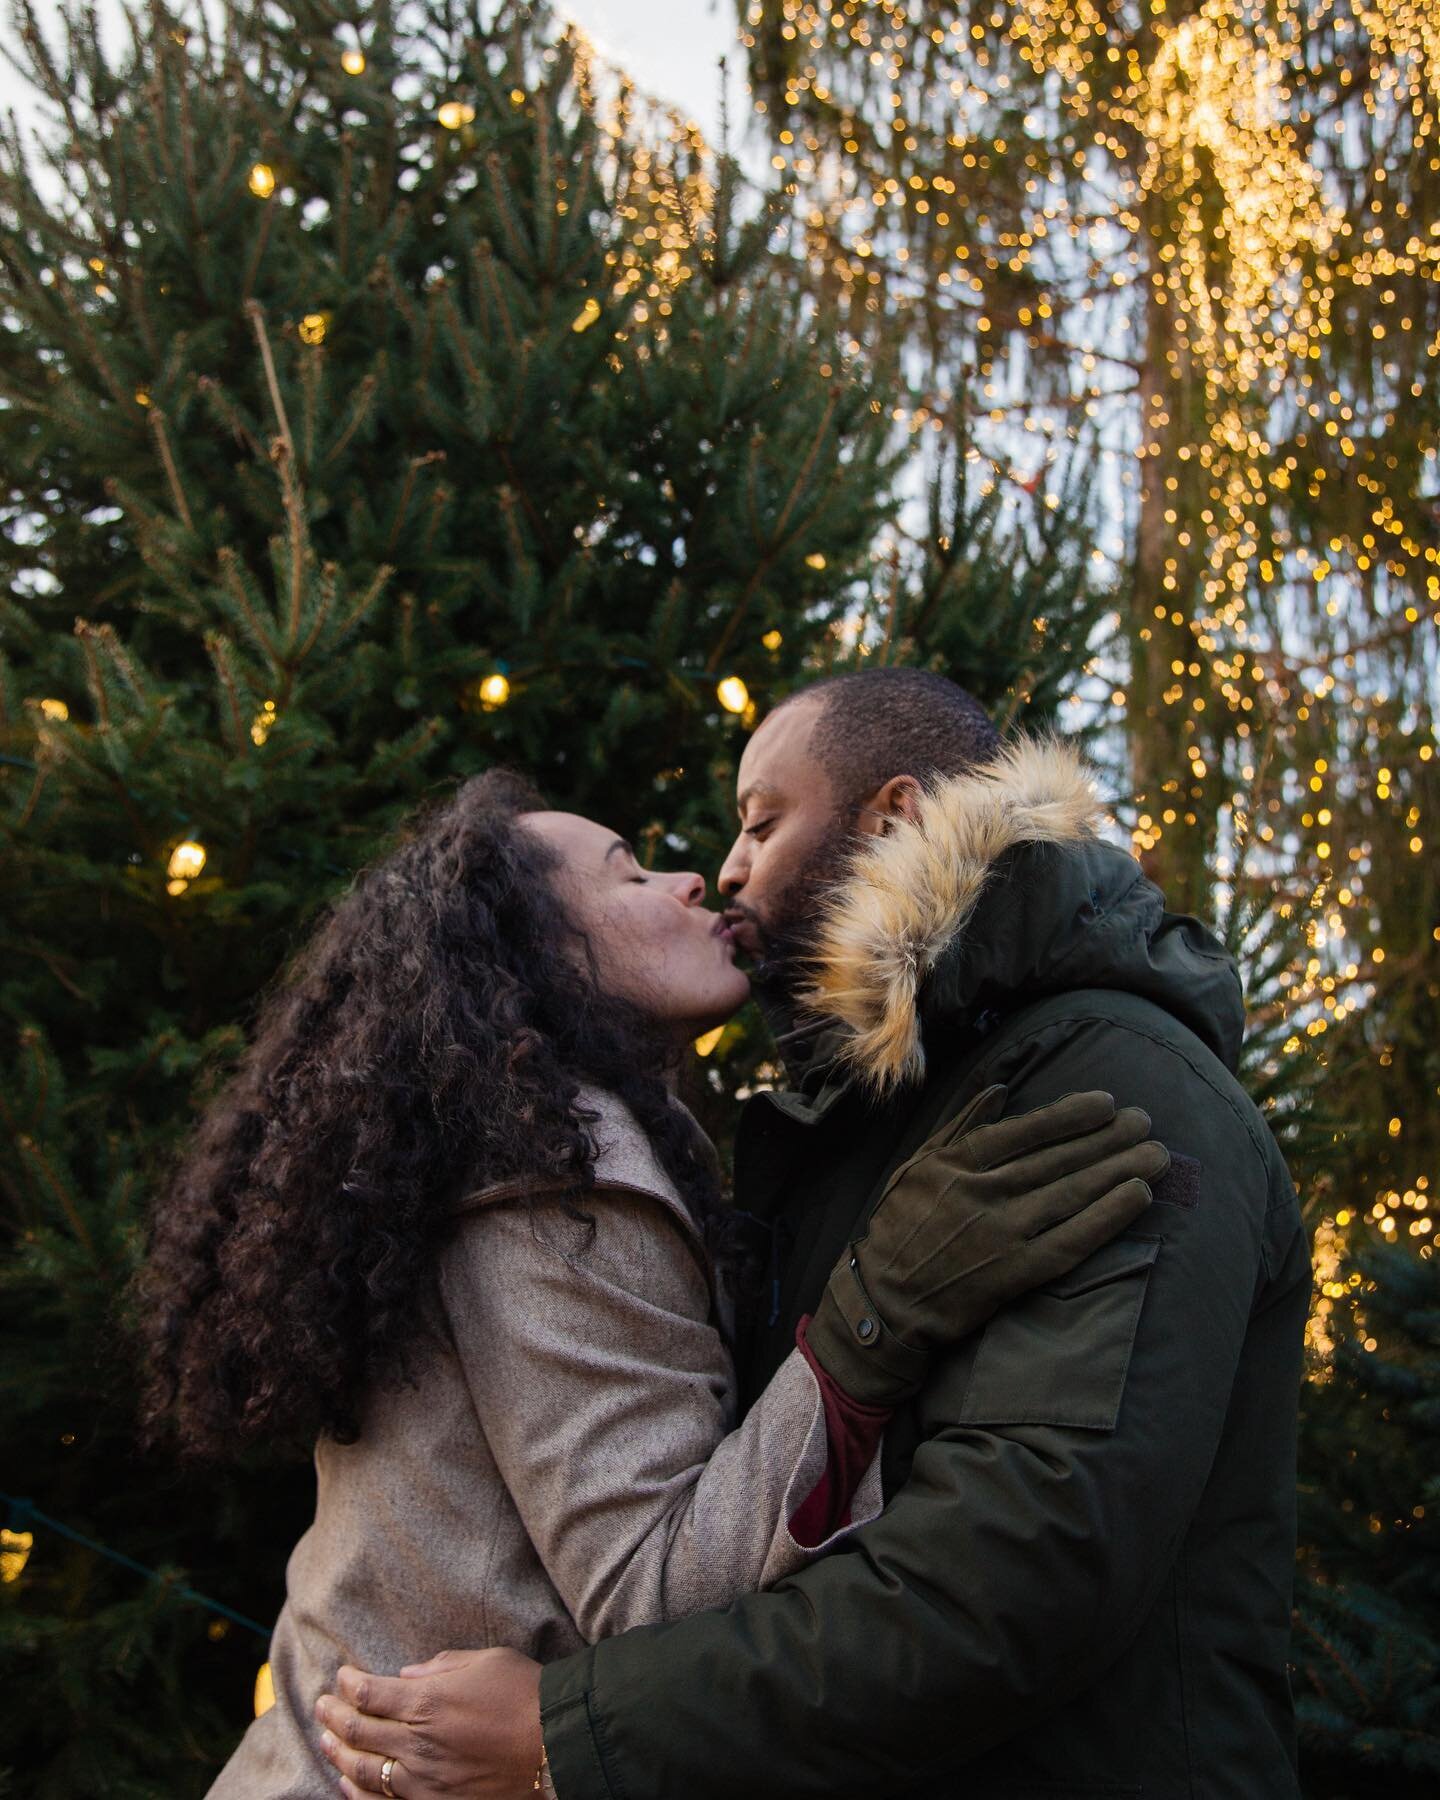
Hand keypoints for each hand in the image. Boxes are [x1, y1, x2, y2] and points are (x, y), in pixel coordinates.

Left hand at [315, 1648, 542, 1799]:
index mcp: (427, 1701)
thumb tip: (405, 1675)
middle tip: (321, 1706)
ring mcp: (424, 1781)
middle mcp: (418, 1743)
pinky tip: (346, 1784)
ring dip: (339, 1754)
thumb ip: (440, 1666)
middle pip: (360, 1731)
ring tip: (326, 1742)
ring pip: (364, 1771)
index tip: (341, 1677)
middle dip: (335, 1716)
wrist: (557, 1743)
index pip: (370, 1694)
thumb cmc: (525, 1694)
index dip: (349, 1684)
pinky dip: (358, 1795)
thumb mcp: (485, 1660)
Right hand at [804, 1086, 1168, 1404]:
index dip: (1070, 1116)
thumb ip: (959, 1126)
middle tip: (1146, 1121)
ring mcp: (1003, 1233)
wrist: (887, 1299)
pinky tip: (1136, 1197)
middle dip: (1108, 1138)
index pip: (1025, 1132)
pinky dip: (1107, 1217)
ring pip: (1072, 1194)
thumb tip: (1000, 1090)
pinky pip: (1073, 1240)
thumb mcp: (917, 1165)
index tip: (1106, 1103)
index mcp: (958, 1164)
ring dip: (1119, 1170)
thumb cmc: (900, 1227)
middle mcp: (984, 1193)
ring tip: (1156, 1154)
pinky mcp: (1017, 1272)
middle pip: (1058, 1159)